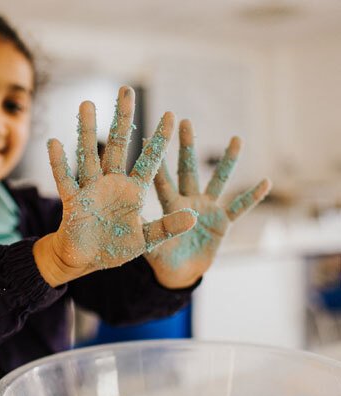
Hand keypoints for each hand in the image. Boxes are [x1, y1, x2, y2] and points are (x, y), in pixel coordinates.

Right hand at [34, 87, 196, 286]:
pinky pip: (65, 180)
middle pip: (117, 146)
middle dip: (122, 118)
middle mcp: (112, 183)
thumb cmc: (114, 247)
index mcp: (133, 191)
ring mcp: (91, 190)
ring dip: (87, 131)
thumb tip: (194, 217)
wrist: (84, 260)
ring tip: (87, 104)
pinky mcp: (73, 202)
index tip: (172, 115)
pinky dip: (60, 164)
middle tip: (126, 90)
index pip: (150, 159)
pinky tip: (55, 143)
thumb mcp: (146, 240)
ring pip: (89, 155)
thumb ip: (167, 227)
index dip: (160, 139)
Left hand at [144, 119, 271, 287]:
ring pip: (217, 180)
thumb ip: (145, 232)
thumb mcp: (150, 246)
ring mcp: (206, 209)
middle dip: (187, 146)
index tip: (151, 135)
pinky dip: (252, 197)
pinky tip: (266, 182)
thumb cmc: (162, 259)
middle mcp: (188, 201)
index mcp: (169, 206)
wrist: (181, 273)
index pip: (162, 179)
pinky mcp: (222, 222)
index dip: (157, 159)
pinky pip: (239, 207)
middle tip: (186, 121)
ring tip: (237, 138)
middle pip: (187, 169)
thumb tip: (130, 217)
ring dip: (227, 161)